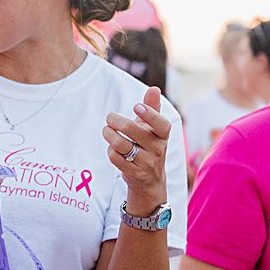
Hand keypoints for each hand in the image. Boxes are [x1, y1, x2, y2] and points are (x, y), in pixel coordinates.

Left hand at [105, 85, 168, 211]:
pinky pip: (115, 158)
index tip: (136, 106)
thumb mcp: (153, 129)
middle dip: (116, 121)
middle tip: (109, 118)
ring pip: (121, 144)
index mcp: (163, 135)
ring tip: (107, 130)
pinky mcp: (134, 173)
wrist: (150, 180)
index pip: (161, 124)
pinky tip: (113, 149)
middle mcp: (157, 149)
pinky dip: (110, 151)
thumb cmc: (148, 146)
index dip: (150, 114)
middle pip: (133, 131)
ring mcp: (147, 163)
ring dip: (109, 134)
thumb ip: (152, 108)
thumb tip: (154, 88)